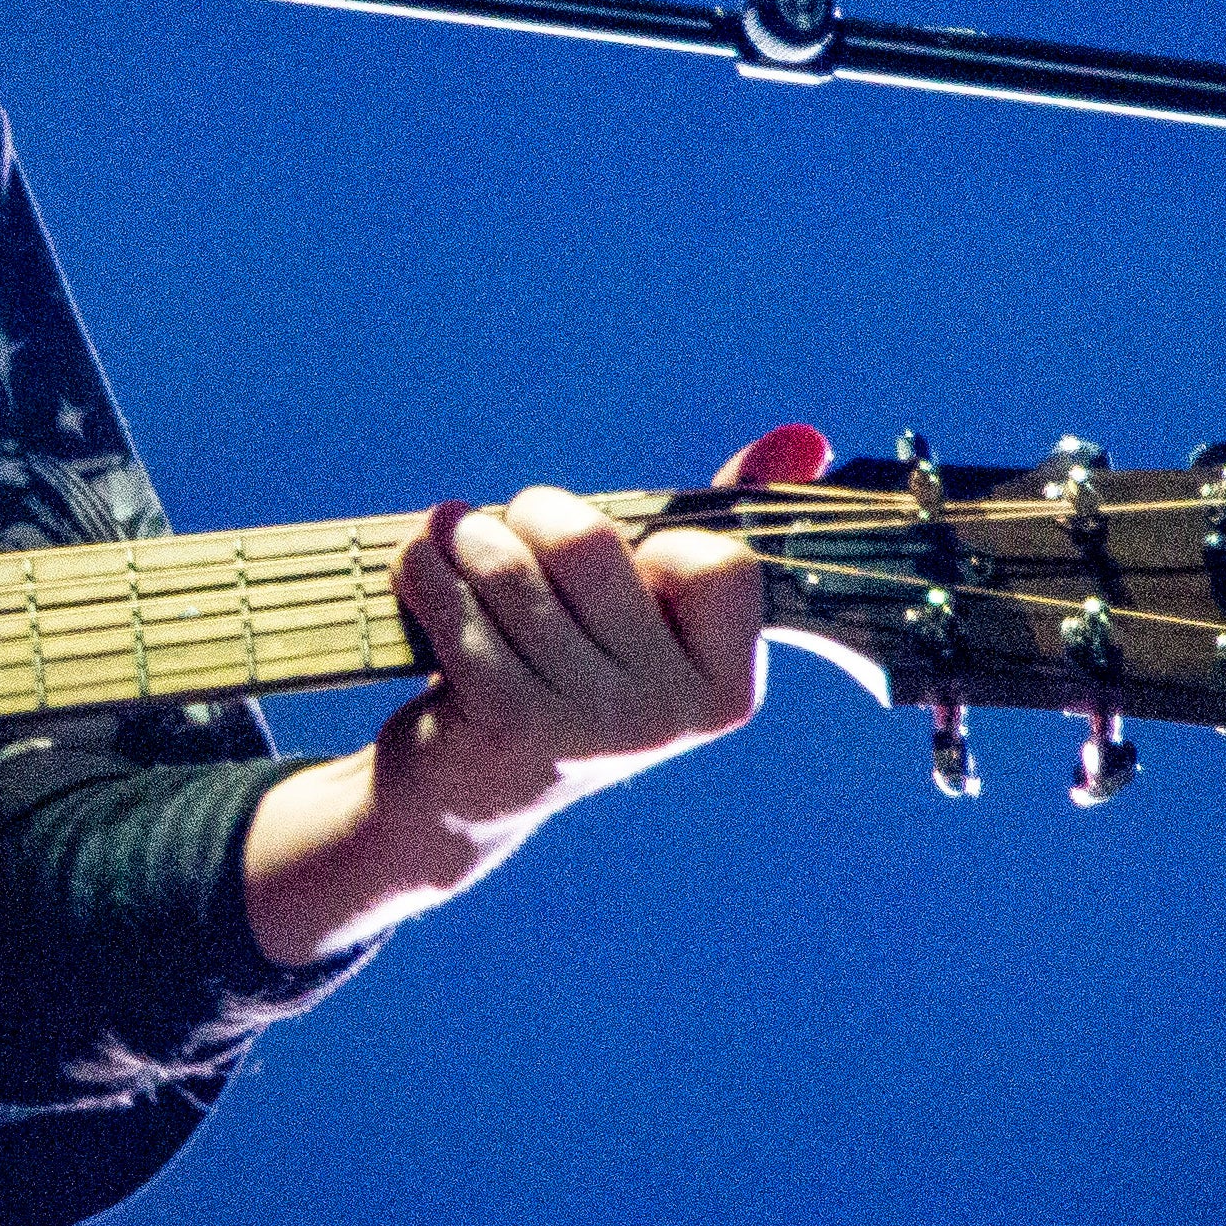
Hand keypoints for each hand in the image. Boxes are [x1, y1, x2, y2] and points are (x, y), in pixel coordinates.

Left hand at [241, 425, 813, 963]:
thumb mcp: (647, 600)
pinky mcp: (512, 726)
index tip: (623, 578)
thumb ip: (720, 517)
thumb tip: (805, 436)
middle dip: (533, 515)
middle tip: (509, 538)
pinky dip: (423, 570)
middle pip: (589, 541)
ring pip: (509, 562)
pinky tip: (419, 573)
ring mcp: (594, 728)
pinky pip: (455, 603)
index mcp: (730, 685)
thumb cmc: (569, 665)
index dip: (649, 545)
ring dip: (465, 538)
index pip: (714, 558)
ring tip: (458, 551)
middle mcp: (675, 717)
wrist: (468, 790)